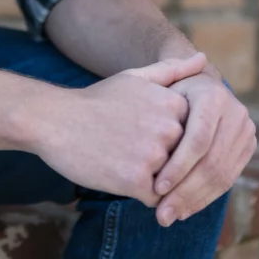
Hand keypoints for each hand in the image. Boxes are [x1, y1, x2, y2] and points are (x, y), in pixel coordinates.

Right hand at [33, 52, 207, 205]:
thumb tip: (203, 59)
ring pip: (170, 182)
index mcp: (174, 104)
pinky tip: (118, 174)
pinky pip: (155, 199)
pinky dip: (140, 194)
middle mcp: (169, 128)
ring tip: (123, 160)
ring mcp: (154, 155)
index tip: (143, 132)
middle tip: (130, 149)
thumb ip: (172, 71)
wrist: (54, 120)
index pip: (191, 136)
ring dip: (152, 179)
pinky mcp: (137, 181)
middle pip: (182, 160)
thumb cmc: (96, 101)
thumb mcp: (135, 78)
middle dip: (163, 163)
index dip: (168, 140)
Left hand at [150, 73, 256, 226]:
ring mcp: (246, 131)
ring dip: (193, 201)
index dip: (178, 166)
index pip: (198, 140)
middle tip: (161, 215)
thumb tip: (168, 84)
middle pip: (211, 162)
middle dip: (184, 192)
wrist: (197, 88)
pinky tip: (183, 210)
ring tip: (168, 216)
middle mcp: (236, 112)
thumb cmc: (167, 89)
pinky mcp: (248, 147)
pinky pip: (227, 179)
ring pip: (221, 175)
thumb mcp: (160, 84)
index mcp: (214, 96)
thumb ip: (159, 84)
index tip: (156, 188)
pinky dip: (204, 198)